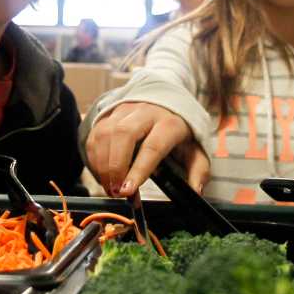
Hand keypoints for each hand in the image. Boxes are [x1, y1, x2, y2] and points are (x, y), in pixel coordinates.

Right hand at [86, 101, 209, 196]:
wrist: (165, 102)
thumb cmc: (178, 132)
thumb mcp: (195, 150)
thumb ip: (198, 171)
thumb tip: (196, 191)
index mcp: (169, 123)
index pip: (153, 146)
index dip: (139, 169)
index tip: (128, 190)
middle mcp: (145, 112)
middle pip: (124, 135)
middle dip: (115, 167)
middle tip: (116, 191)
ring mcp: (124, 111)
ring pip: (106, 134)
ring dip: (102, 165)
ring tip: (109, 187)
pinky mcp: (109, 114)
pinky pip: (95, 135)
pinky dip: (94, 158)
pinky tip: (102, 174)